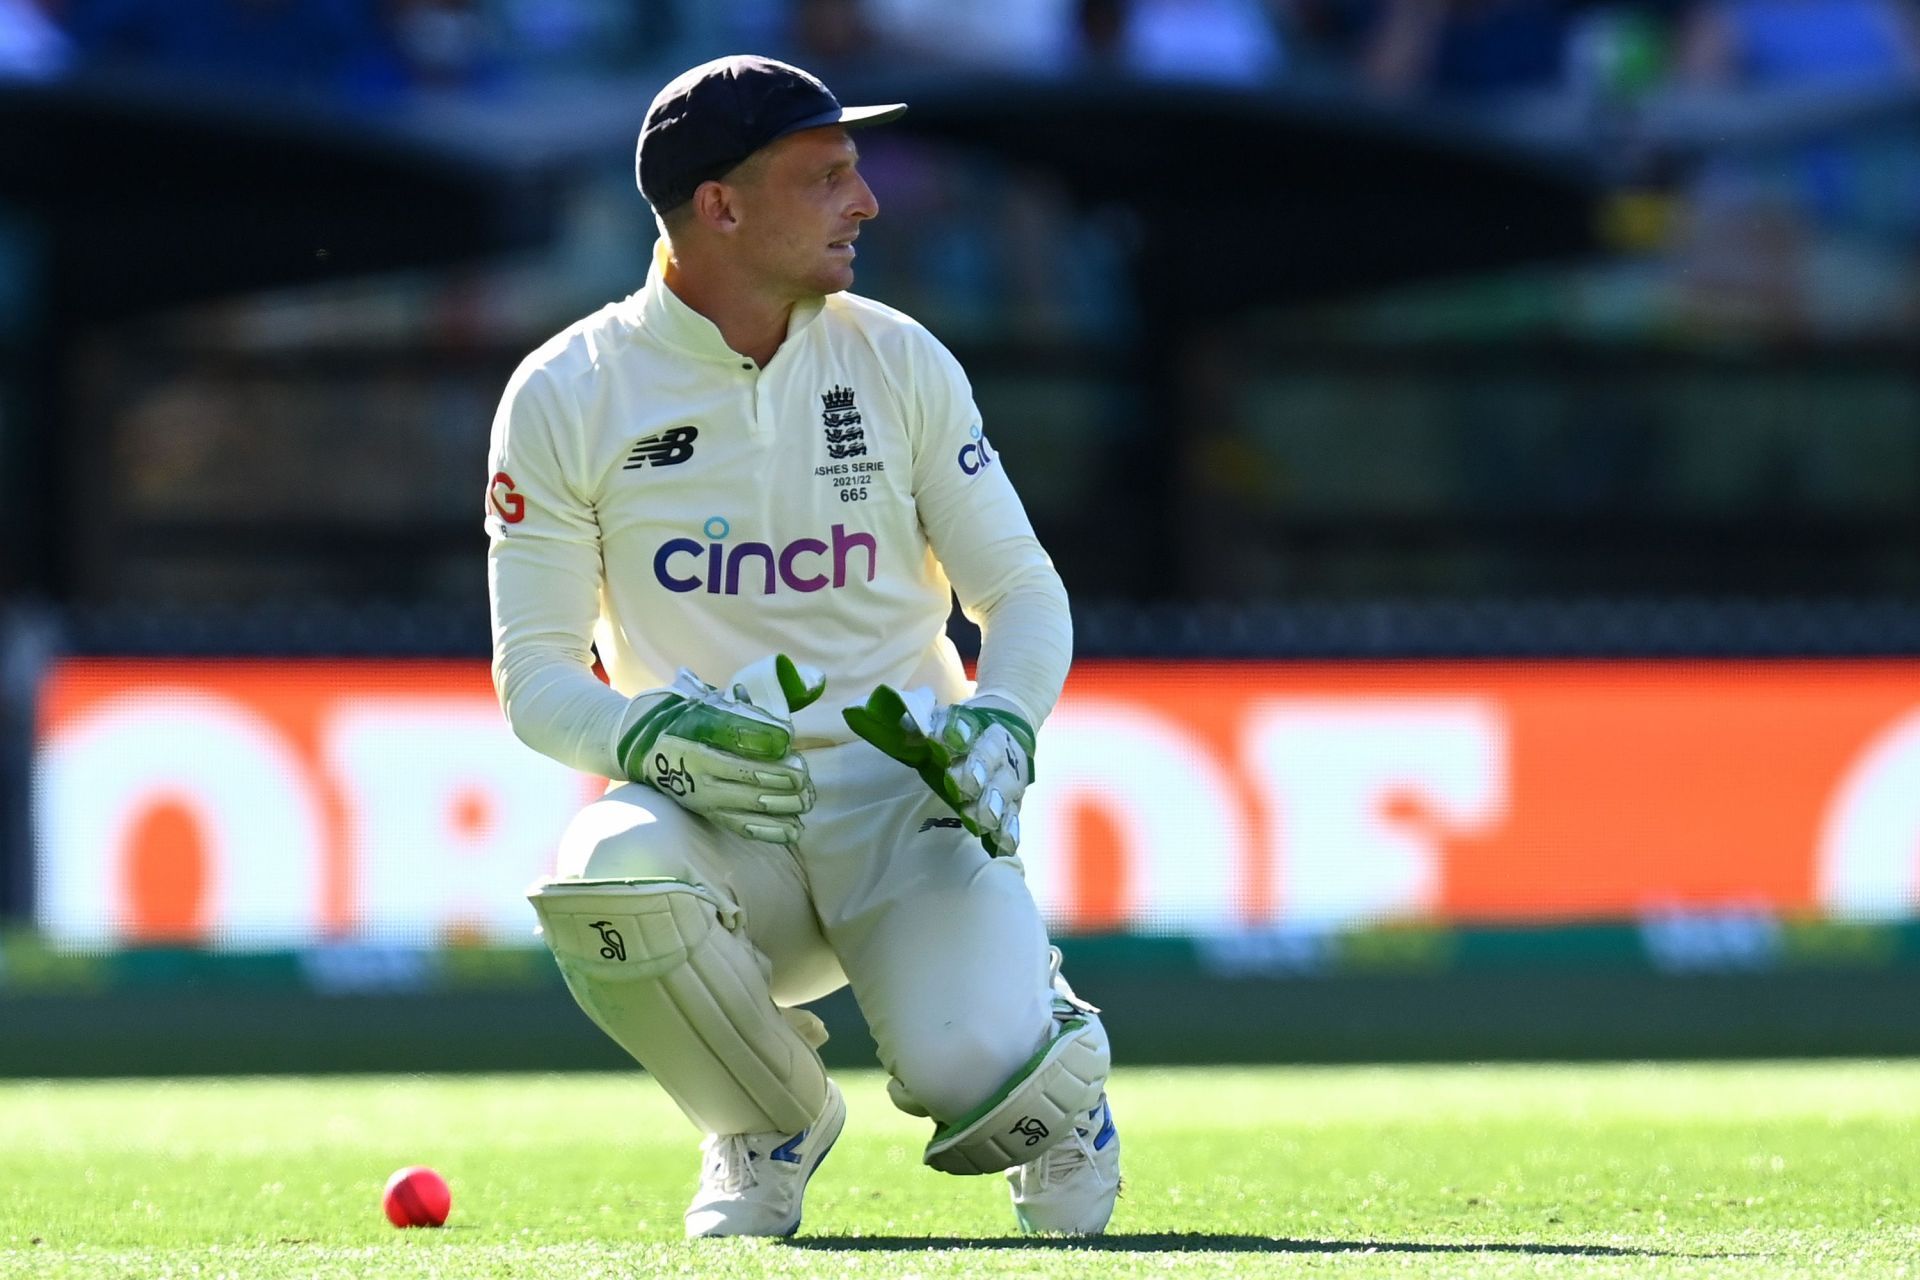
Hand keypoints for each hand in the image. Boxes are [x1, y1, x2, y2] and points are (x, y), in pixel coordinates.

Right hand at [617, 654, 825, 843]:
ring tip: (807, 801)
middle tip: (807, 779)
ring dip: (784, 810)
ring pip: (751, 813)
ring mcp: (705, 802)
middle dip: (786, 788)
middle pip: (752, 791)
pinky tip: (794, 830)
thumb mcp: (701, 706)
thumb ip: (739, 714)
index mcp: (699, 754)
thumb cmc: (677, 719)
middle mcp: (701, 784)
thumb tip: (780, 730)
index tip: (798, 758)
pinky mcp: (708, 814)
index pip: (743, 766)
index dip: (775, 766)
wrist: (639, 746)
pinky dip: (770, 832)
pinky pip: (742, 828)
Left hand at [842, 687, 1035, 856]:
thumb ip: (908, 724)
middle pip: (990, 758)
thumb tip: (860, 715)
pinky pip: (1015, 817)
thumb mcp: (934, 719)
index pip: (965, 725)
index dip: (955, 733)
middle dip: (976, 770)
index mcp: (974, 725)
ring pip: (1005, 788)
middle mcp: (996, 748)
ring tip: (979, 819)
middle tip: (959, 784)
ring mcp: (1009, 775)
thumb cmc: (957, 729)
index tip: (941, 743)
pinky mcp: (1015, 801)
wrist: (1005, 724)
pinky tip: (1001, 844)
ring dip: (993, 804)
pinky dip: (1009, 831)